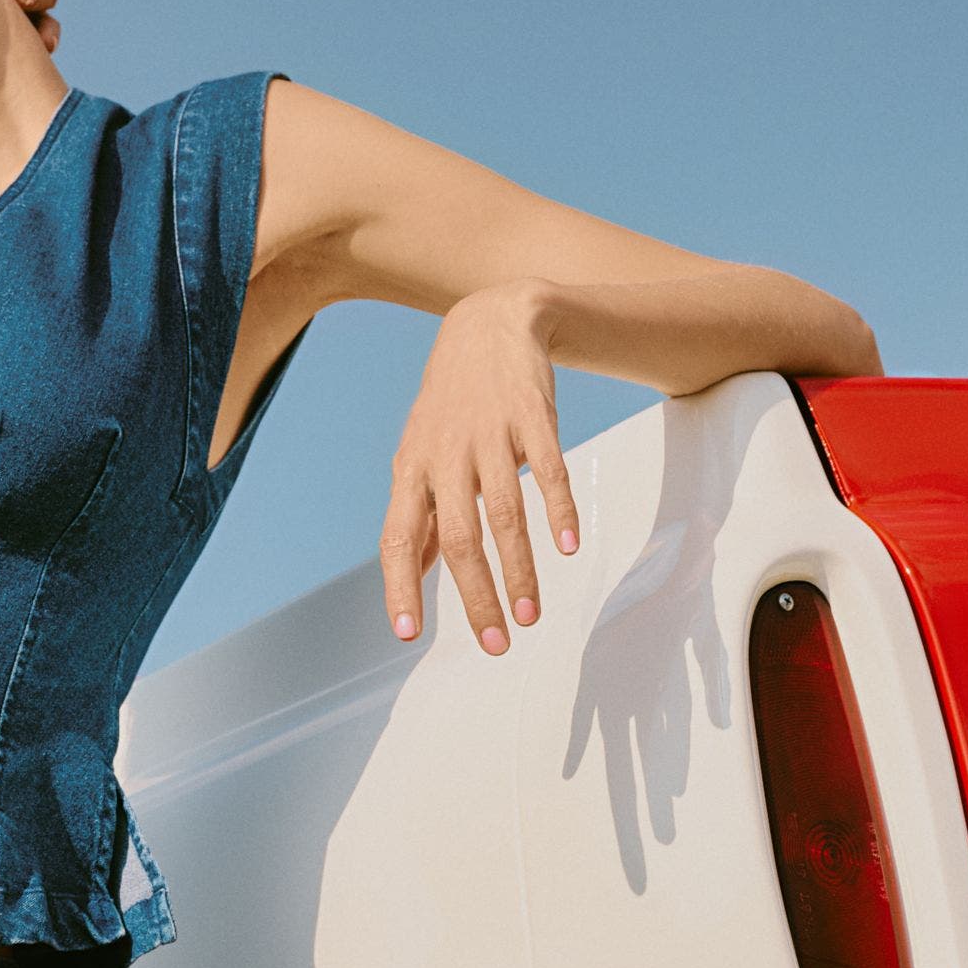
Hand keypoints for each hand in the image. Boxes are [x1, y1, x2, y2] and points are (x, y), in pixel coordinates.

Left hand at [380, 284, 579, 654]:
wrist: (490, 323)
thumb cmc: (451, 404)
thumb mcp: (422, 455)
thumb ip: (424, 514)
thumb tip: (416, 574)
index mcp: (411, 470)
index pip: (399, 537)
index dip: (401, 585)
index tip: (408, 633)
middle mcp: (445, 456)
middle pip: (459, 538)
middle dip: (476, 597)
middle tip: (496, 644)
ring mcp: (489, 436)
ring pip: (503, 515)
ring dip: (519, 570)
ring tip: (532, 616)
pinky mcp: (533, 417)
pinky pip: (548, 472)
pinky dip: (559, 511)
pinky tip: (569, 547)